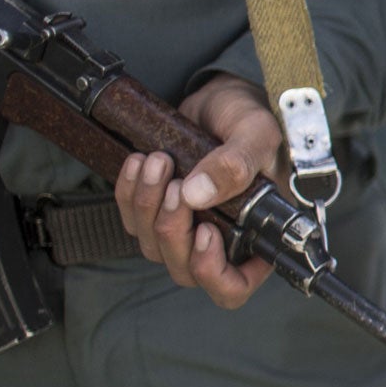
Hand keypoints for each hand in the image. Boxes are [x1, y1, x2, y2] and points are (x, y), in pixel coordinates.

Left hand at [115, 73, 279, 308]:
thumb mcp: (256, 135)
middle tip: (177, 184)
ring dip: (148, 206)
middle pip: (184, 270)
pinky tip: (139, 163)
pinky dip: (129, 194)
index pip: (234, 285)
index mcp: (256, 235)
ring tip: (158, 162)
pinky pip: (131, 221)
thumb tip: (197, 194)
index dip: (213, 273)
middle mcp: (221, 241)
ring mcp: (186, 229)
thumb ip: (236, 164)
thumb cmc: (252, 119)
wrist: (223, 100)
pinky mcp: (157, 211)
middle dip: (173, 229)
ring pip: (153, 248)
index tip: (207, 232)